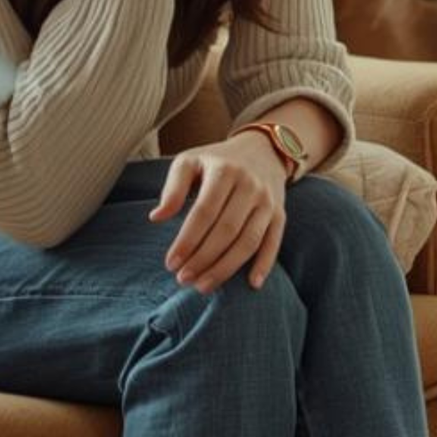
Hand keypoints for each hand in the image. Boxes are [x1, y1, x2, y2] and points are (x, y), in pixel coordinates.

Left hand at [150, 138, 288, 292]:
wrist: (262, 150)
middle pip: (227, 230)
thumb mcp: (189, 161)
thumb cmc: (217, 161)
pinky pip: (274, 242)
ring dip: (226, 267)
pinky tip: (252, 284)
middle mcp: (250, 185)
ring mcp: (267, 201)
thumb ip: (172, 188)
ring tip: (203, 286)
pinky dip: (265, 264)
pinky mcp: (280, 213)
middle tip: (183, 279)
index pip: (204, 212)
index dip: (187, 240)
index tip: (171, 263)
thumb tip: (156, 218)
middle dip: (203, 259)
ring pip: (249, 240)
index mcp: (224, 171)